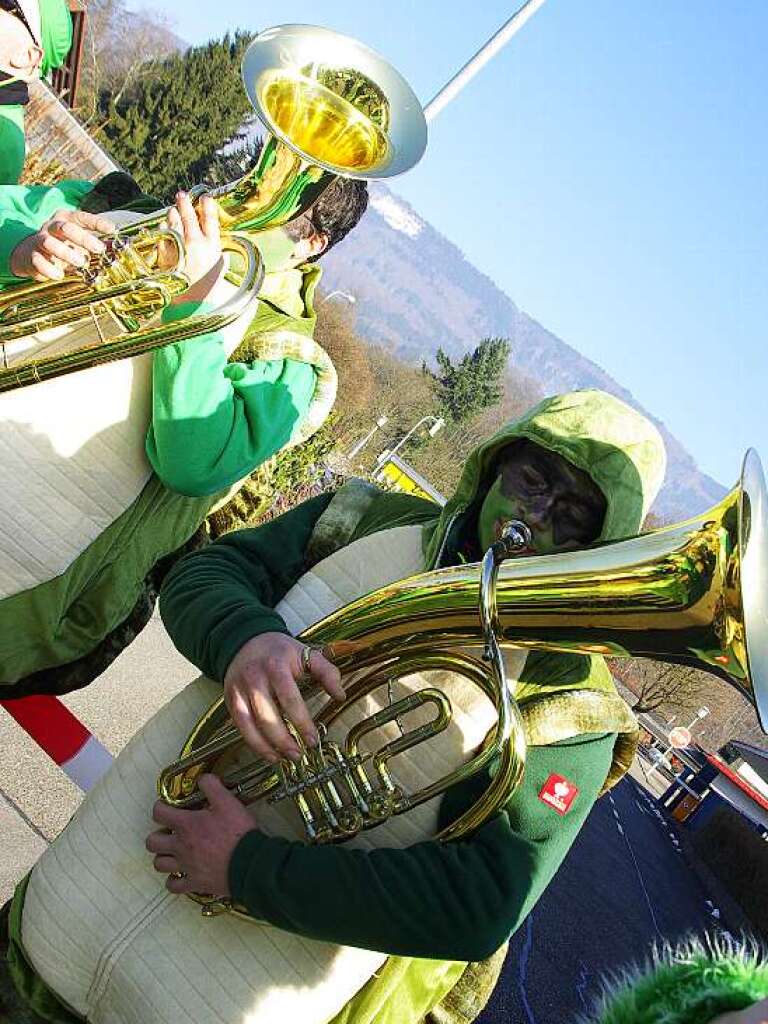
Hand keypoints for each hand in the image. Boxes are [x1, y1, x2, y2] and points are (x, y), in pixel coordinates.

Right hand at [9, 209, 113, 281]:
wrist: (31, 253)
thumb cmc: (63, 247)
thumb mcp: (79, 243)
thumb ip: (96, 245)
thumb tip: (117, 249)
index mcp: (66, 220)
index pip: (82, 217)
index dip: (97, 223)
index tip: (112, 230)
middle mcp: (52, 227)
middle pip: (66, 228)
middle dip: (83, 238)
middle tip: (98, 249)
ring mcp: (40, 240)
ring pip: (50, 242)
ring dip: (66, 253)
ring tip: (81, 263)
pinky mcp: (32, 255)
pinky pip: (39, 261)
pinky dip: (49, 269)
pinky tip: (59, 275)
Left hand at [147, 774, 255, 896]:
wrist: (249, 862)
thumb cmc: (238, 831)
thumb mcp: (227, 801)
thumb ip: (212, 786)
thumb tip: (202, 778)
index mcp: (186, 824)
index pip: (158, 813)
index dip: (159, 808)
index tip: (167, 807)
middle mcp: (180, 846)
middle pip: (152, 842)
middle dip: (157, 835)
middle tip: (170, 832)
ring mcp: (185, 866)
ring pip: (159, 864)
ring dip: (163, 857)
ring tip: (174, 852)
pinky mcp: (194, 883)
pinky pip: (173, 887)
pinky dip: (174, 881)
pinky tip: (181, 875)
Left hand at [165, 192, 223, 304]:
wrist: (192, 303)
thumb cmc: (208, 287)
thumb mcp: (220, 269)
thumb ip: (218, 253)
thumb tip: (218, 244)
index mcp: (212, 246)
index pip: (210, 219)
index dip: (208, 206)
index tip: (206, 197)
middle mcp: (195, 244)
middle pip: (189, 216)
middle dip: (185, 203)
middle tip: (182, 195)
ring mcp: (178, 247)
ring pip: (173, 221)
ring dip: (173, 214)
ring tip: (173, 210)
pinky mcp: (165, 253)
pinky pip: (162, 235)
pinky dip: (163, 229)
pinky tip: (164, 228)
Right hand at [224, 632, 344, 762]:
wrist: (245, 640)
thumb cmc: (280, 651)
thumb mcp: (306, 653)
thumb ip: (327, 672)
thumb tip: (340, 696)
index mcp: (277, 666)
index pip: (290, 699)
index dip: (302, 723)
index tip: (313, 740)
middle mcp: (255, 678)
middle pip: (267, 716)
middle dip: (284, 740)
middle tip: (299, 755)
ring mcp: (240, 690)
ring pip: (250, 725)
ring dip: (268, 746)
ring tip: (285, 758)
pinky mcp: (231, 700)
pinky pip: (240, 727)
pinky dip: (254, 743)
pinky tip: (269, 753)